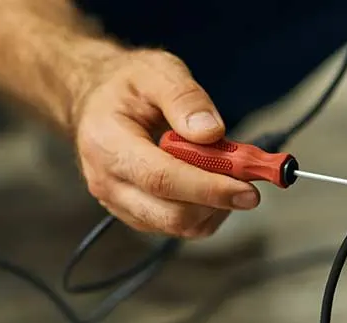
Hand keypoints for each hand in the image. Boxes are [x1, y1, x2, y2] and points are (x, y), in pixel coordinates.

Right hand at [72, 49, 260, 237]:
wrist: (96, 101)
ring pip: (178, 227)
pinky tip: (210, 182)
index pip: (161, 179)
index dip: (207, 188)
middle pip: (170, 214)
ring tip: (224, 171)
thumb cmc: (127, 85)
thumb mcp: (156, 71)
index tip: (247, 188)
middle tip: (250, 181)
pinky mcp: (133, 214)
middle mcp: (106, 182)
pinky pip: (175, 228)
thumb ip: (184, 98)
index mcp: (107, 144)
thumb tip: (211, 133)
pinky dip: (203, 211)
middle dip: (217, 202)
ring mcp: (118, 203)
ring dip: (213, 207)